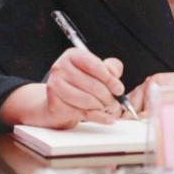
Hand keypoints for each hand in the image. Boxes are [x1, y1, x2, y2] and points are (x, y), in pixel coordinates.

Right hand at [0, 48, 124, 128]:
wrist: (57, 99)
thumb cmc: (79, 82)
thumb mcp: (97, 70)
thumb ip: (110, 68)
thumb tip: (114, 76)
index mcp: (72, 55)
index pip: (94, 66)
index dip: (110, 79)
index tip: (119, 89)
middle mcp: (60, 68)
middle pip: (93, 85)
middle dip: (109, 97)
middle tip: (116, 104)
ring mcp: (55, 86)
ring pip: (88, 101)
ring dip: (103, 108)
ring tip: (109, 109)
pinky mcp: (54, 104)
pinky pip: (82, 113)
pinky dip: (99, 117)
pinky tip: (107, 118)